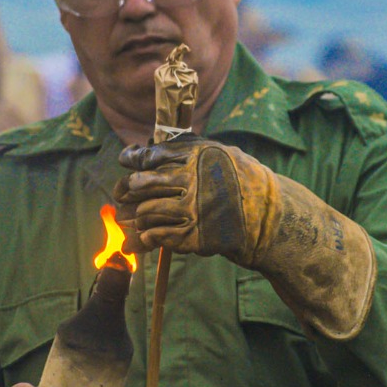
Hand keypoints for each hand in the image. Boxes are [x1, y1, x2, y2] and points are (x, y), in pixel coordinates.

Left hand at [113, 135, 274, 266]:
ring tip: (132, 218)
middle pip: (139, 185)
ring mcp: (190, 210)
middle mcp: (189, 181)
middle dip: (124, 190)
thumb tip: (146, 148)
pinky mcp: (192, 236)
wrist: (265, 215)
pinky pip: (155, 237)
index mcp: (192, 156)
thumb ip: (183, 148)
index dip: (131, 159)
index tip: (126, 160)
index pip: (148, 156)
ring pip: (144, 213)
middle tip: (121, 193)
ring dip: (134, 217)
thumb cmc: (238, 178)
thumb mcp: (216, 151)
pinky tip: (146, 236)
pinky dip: (146, 238)